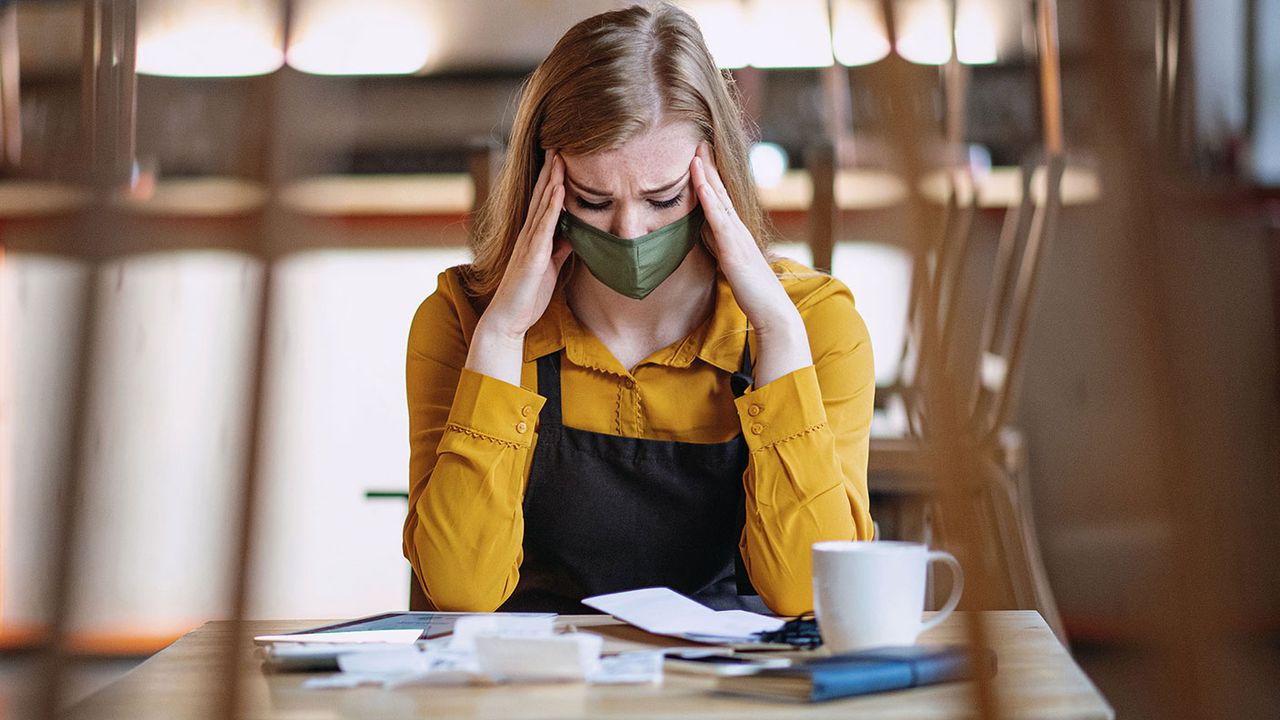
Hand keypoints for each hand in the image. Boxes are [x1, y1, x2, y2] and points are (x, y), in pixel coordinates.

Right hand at [466, 150, 571, 384]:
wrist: (509, 319)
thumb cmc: (529, 295)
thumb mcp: (552, 266)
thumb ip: (561, 247)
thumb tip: (575, 230)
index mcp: (535, 237)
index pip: (545, 201)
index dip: (553, 177)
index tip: (563, 155)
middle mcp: (529, 235)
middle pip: (541, 195)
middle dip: (550, 169)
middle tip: (559, 142)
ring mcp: (528, 244)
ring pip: (541, 205)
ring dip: (551, 179)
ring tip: (559, 155)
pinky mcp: (531, 257)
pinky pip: (543, 227)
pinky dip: (551, 206)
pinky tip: (558, 190)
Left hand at [691, 144, 811, 385]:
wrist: (773, 313)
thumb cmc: (754, 295)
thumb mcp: (732, 268)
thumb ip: (721, 252)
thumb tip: (707, 242)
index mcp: (737, 235)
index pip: (722, 201)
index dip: (711, 179)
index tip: (700, 158)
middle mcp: (739, 231)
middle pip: (721, 192)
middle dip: (709, 167)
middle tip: (698, 142)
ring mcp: (737, 238)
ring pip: (720, 199)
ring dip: (707, 175)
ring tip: (696, 152)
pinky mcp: (734, 249)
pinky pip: (719, 219)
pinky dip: (710, 199)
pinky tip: (701, 183)